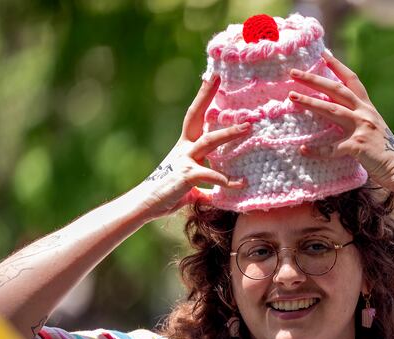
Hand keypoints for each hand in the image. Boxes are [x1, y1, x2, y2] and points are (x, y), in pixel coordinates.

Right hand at [136, 75, 250, 218]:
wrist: (146, 205)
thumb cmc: (166, 196)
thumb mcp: (189, 188)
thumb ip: (203, 187)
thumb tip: (214, 195)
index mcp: (184, 147)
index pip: (195, 116)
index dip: (202, 97)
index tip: (211, 78)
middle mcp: (183, 148)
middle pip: (195, 116)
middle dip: (206, 96)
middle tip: (218, 78)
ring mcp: (184, 160)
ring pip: (208, 141)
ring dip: (228, 132)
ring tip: (247, 127)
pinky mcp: (186, 175)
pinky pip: (211, 174)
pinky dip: (227, 179)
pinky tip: (241, 182)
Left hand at [288, 53, 393, 187]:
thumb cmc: (383, 152)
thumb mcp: (372, 128)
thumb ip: (357, 118)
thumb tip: (336, 111)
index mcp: (368, 108)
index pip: (352, 80)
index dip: (337, 66)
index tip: (323, 54)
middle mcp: (365, 113)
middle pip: (336, 89)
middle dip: (314, 79)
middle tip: (293, 72)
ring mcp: (361, 128)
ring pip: (331, 110)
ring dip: (310, 102)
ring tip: (292, 96)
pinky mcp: (357, 146)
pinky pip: (332, 148)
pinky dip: (317, 150)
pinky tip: (303, 149)